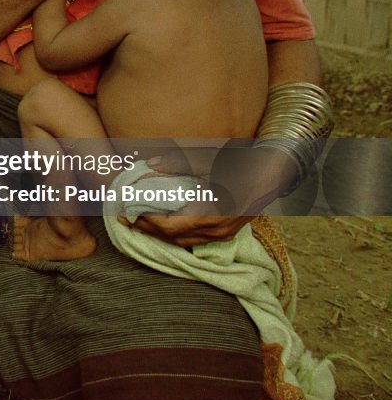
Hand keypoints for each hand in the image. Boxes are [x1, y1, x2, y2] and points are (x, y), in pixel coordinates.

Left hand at [120, 142, 278, 246]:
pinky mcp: (226, 231)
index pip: (168, 227)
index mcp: (210, 214)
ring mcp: (222, 233)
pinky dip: (176, 233)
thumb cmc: (241, 163)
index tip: (125, 212)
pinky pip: (195, 239)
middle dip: (147, 229)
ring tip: (140, 220)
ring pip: (184, 240)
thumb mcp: (207, 159)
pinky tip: (164, 223)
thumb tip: (149, 165)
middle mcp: (216, 230)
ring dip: (160, 233)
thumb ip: (177, 163)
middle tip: (124, 218)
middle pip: (173, 238)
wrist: (273, 171)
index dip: (144, 221)